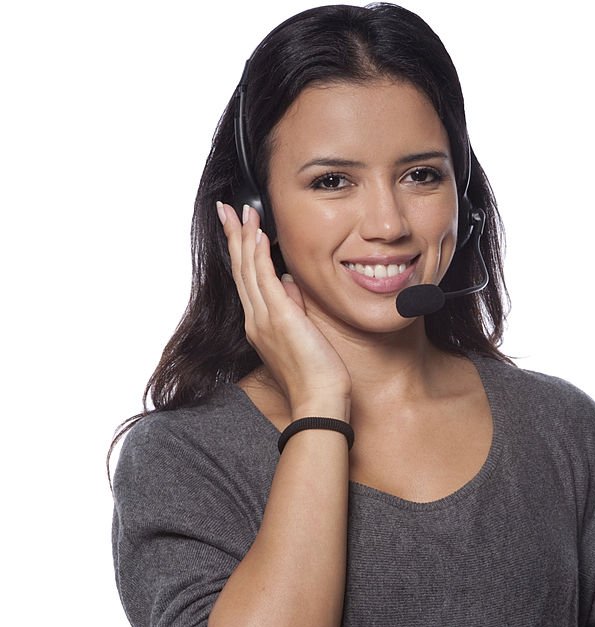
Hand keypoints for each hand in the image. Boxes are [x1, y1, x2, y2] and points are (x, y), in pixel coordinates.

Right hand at [218, 201, 350, 418]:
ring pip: (248, 269)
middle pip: (240, 269)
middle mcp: (255, 319)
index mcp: (260, 324)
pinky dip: (259, 254)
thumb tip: (288, 281)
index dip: (241, 251)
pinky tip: (258, 234)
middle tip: (226, 209)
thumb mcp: (303, 334)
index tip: (237, 227)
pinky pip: (264, 279)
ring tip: (242, 211)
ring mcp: (264, 318)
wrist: (318, 401)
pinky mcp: (279, 318)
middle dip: (234, 236)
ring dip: (245, 237)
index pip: (247, 279)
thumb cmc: (315, 375)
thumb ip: (293, 306)